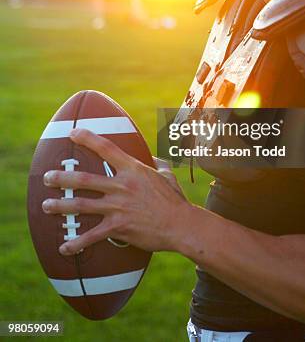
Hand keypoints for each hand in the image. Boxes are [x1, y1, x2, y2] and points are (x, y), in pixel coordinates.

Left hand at [42, 128, 189, 254]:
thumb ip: (157, 164)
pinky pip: (92, 235)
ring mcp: (118, 207)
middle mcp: (121, 186)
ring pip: (82, 205)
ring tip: (46, 206)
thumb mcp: (166, 175)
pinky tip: (64, 248)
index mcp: (132, 169)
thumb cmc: (175, 199)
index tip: (73, 133)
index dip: (87, 138)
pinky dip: (77, 243)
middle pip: (85, 179)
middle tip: (47, 177)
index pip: (106, 148)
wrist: (181, 224)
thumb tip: (154, 158)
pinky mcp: (118, 227)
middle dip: (62, 178)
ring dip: (61, 206)